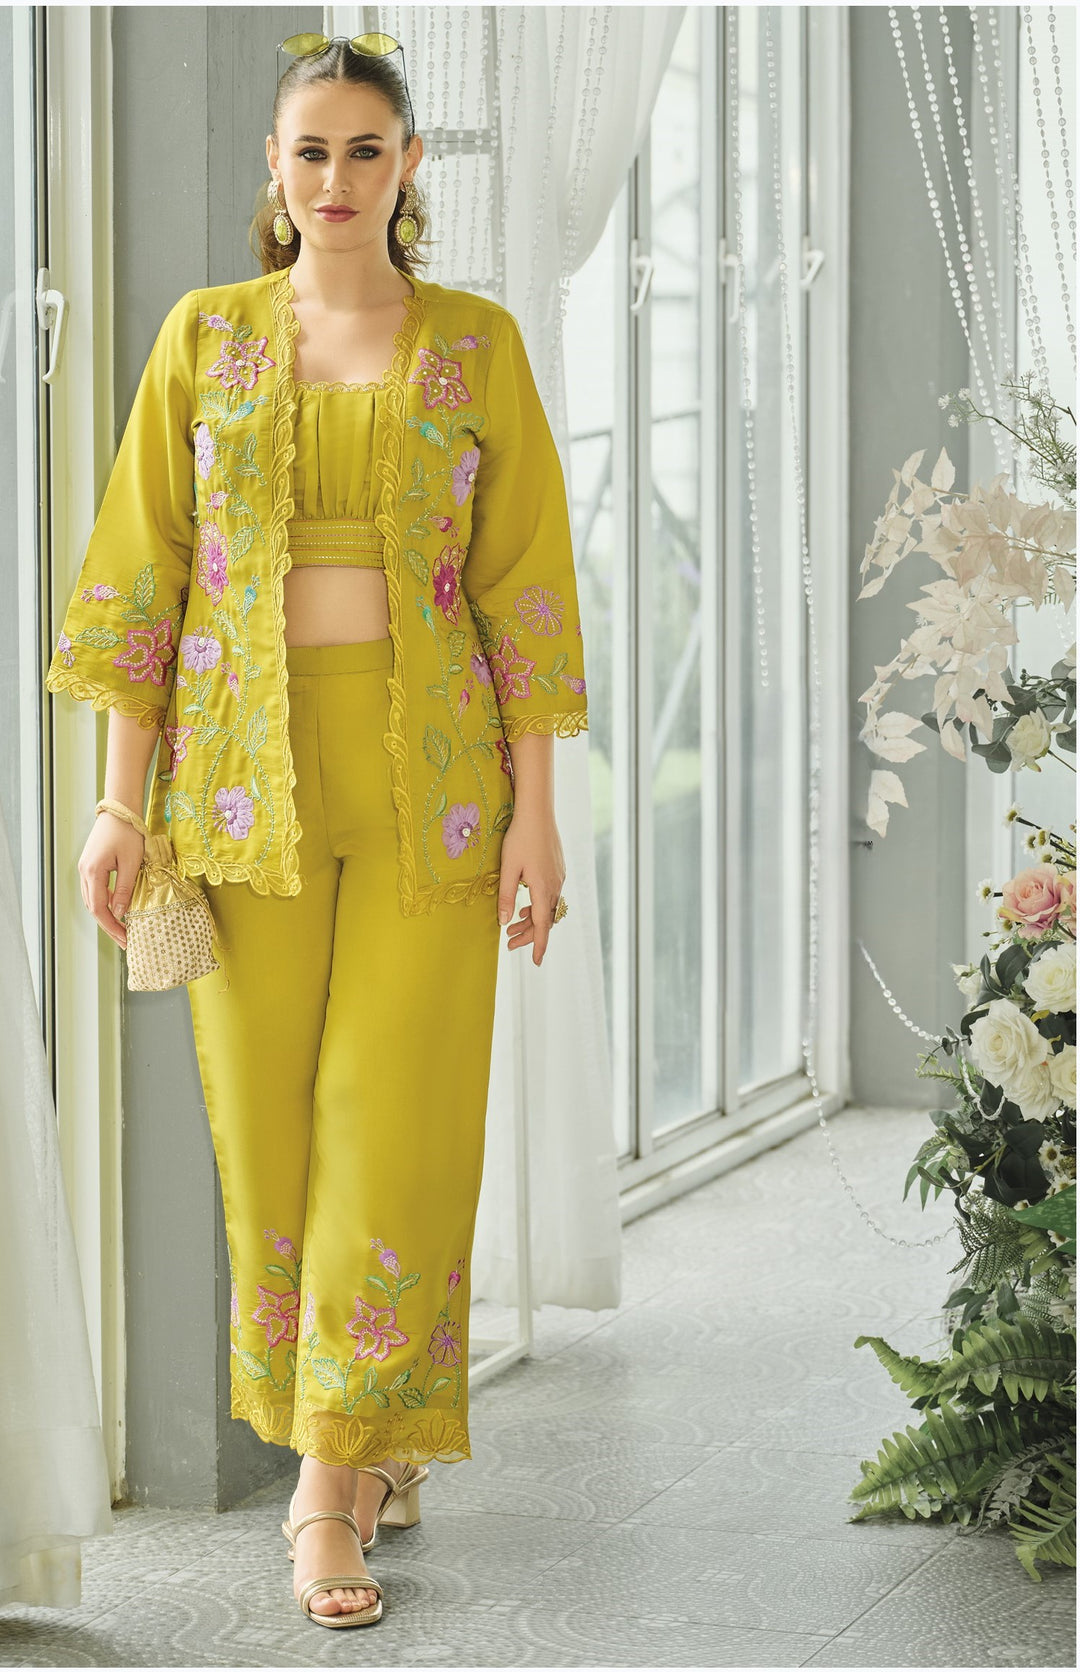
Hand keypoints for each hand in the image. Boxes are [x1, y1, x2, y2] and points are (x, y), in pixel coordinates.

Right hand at [78, 813, 143, 949]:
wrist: (119, 810)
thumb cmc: (128, 833)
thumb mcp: (131, 863)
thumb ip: (125, 889)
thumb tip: (120, 914)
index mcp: (93, 872)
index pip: (99, 908)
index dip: (112, 926)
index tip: (126, 939)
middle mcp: (84, 872)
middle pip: (93, 907)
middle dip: (109, 926)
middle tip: (125, 941)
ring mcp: (85, 868)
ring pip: (92, 900)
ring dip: (106, 916)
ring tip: (123, 929)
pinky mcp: (90, 865)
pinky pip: (95, 890)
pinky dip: (105, 902)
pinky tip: (118, 909)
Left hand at [497, 807, 565, 965]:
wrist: (538, 812)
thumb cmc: (520, 837)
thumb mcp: (508, 868)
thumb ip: (507, 896)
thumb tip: (505, 922)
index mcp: (543, 888)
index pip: (542, 926)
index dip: (537, 945)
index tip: (535, 961)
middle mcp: (555, 885)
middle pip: (545, 920)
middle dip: (529, 934)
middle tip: (510, 943)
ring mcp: (559, 876)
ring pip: (548, 907)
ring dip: (532, 919)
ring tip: (514, 925)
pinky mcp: (558, 868)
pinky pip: (551, 895)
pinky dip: (539, 905)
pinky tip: (527, 903)